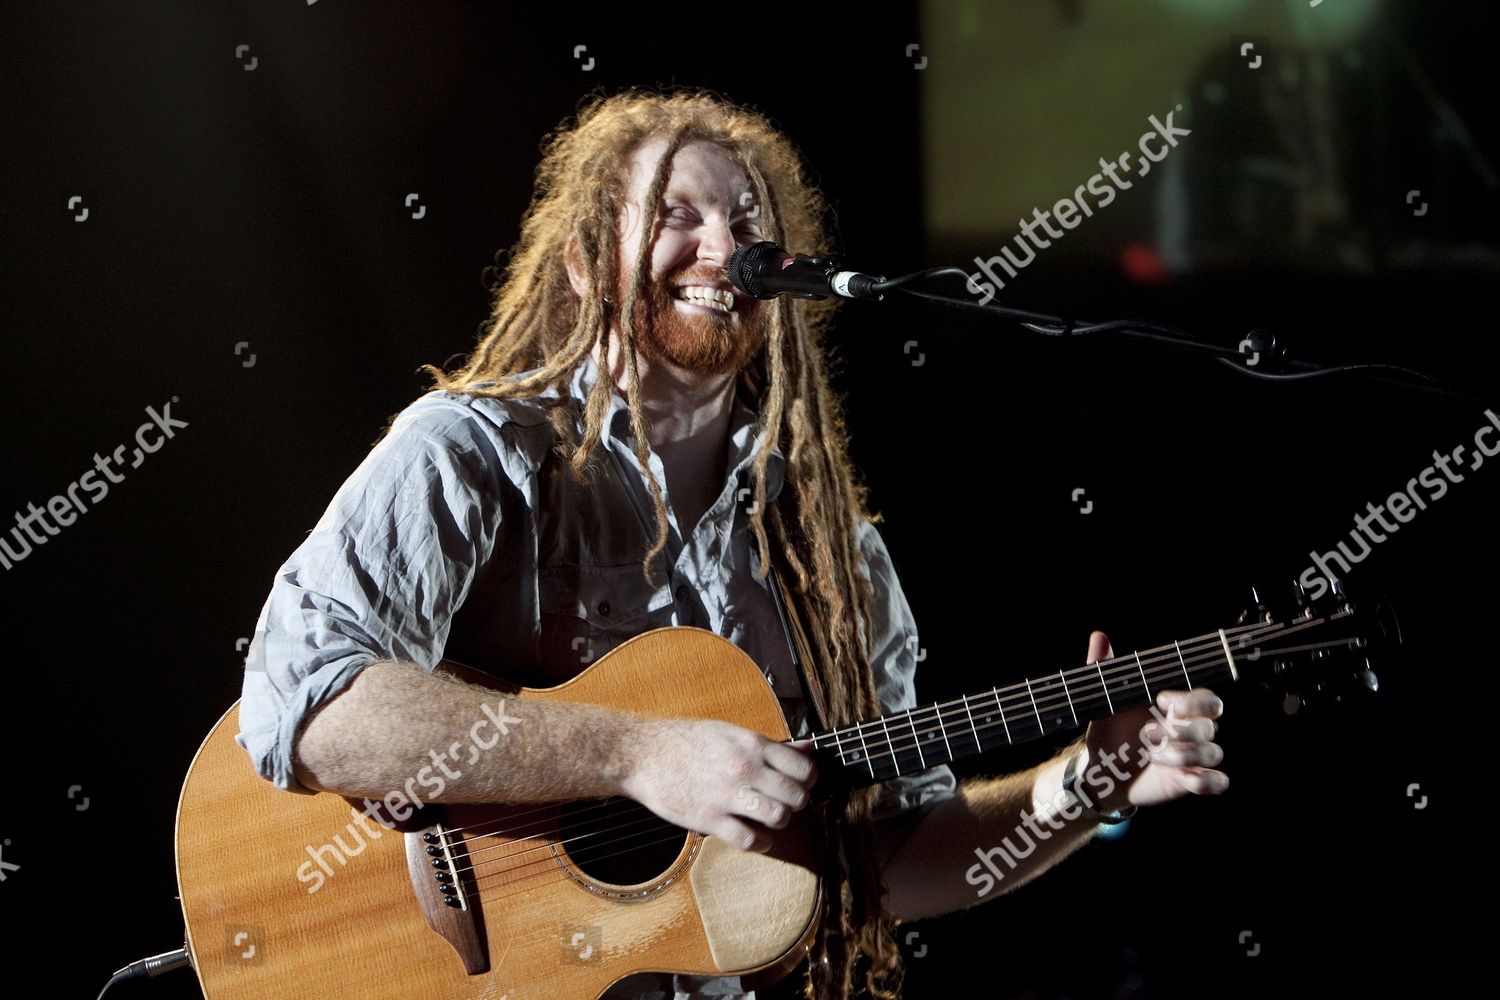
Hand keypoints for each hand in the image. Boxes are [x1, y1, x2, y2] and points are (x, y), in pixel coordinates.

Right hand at [620, 718, 817, 852]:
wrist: (644, 754)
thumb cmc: (687, 741)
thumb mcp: (731, 732)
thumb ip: (771, 745)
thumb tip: (808, 750)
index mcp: (752, 744)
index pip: (803, 768)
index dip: (809, 779)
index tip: (803, 783)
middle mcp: (744, 768)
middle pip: (796, 796)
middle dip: (798, 803)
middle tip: (789, 802)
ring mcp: (727, 795)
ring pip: (778, 817)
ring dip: (781, 821)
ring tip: (772, 818)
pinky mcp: (709, 819)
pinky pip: (749, 840)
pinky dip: (761, 843)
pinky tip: (760, 838)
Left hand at [1079, 630, 1227, 811]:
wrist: (1101, 770)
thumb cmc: (1109, 731)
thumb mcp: (1106, 701)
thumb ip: (1104, 668)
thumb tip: (1099, 636)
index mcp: (1176, 707)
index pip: (1205, 699)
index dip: (1191, 701)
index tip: (1160, 700)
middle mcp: (1190, 729)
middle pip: (1210, 726)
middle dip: (1182, 731)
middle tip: (1147, 735)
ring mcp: (1193, 756)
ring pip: (1213, 752)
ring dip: (1184, 756)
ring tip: (1153, 757)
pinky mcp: (1192, 781)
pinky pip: (1217, 782)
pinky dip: (1206, 782)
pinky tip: (1183, 778)